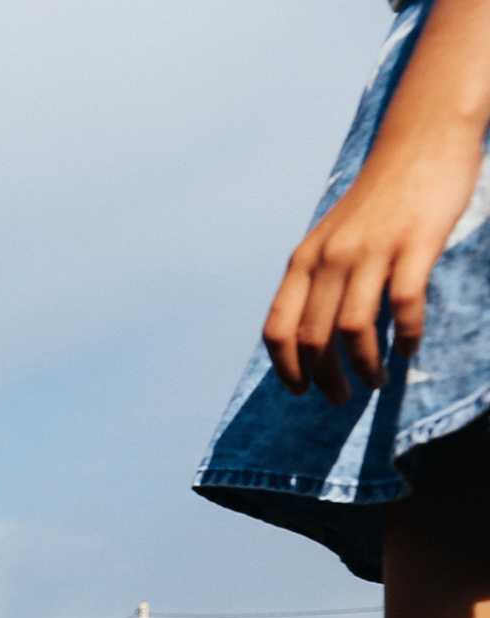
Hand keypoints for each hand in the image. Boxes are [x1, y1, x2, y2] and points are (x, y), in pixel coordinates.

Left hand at [265, 133, 487, 401]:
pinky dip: (405, 335)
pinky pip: (403, 304)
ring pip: (352, 329)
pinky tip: (409, 348)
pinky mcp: (415, 243)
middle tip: (341, 398)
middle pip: (313, 338)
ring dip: (364, 366)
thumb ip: (320, 276)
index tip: (299, 391)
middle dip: (325, 378)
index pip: (278, 328)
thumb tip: (312, 331)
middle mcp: (330, 257)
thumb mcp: (332, 236)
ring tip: (376, 382)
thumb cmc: (379, 196)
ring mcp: (372, 250)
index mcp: (304, 259)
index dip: (285, 368)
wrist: (421, 138)